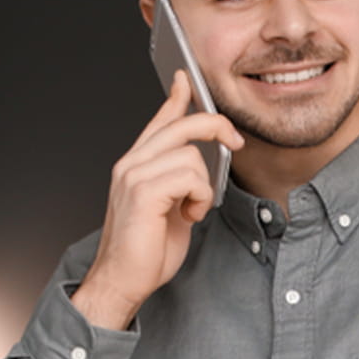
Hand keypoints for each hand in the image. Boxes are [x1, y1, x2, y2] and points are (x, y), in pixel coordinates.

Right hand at [73, 70, 243, 329]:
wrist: (123, 280)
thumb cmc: (146, 250)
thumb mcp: (171, 208)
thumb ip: (181, 182)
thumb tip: (203, 165)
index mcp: (136, 165)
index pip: (158, 122)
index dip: (175, 98)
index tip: (185, 78)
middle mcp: (131, 164)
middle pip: (180, 125)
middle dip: (215, 127)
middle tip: (235, 142)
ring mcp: (134, 176)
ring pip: (190, 155)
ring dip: (203, 185)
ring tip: (192, 209)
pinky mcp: (143, 192)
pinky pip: (189, 176)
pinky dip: (199, 197)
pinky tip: (188, 215)